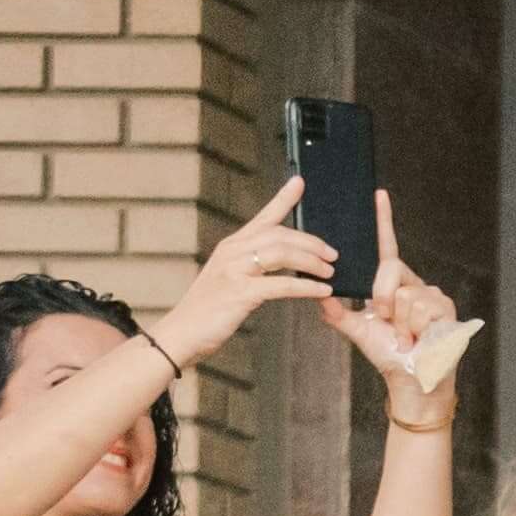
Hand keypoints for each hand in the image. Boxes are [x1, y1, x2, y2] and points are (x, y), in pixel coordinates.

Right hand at [151, 183, 339, 369]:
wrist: (182, 332)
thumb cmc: (210, 309)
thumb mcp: (230, 280)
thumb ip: (252, 267)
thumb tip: (283, 262)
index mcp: (232, 246)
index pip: (263, 217)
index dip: (283, 198)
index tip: (300, 182)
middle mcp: (232, 252)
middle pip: (279, 234)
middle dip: (311, 242)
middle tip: (333, 254)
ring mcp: (234, 270)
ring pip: (281, 253)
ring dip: (311, 262)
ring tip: (330, 272)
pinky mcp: (240, 292)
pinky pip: (281, 284)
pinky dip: (306, 286)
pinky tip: (322, 291)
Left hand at [315, 193, 460, 414]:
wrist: (410, 378)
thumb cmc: (388, 354)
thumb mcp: (357, 330)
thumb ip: (337, 312)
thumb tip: (318, 297)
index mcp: (391, 282)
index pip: (386, 245)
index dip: (383, 220)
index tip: (378, 195)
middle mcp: (412, 283)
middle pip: (391, 268)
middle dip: (382, 296)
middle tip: (387, 320)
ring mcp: (431, 294)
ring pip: (405, 293)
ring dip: (400, 320)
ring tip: (405, 335)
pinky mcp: (446, 307)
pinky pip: (421, 306)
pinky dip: (415, 326)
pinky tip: (419, 337)